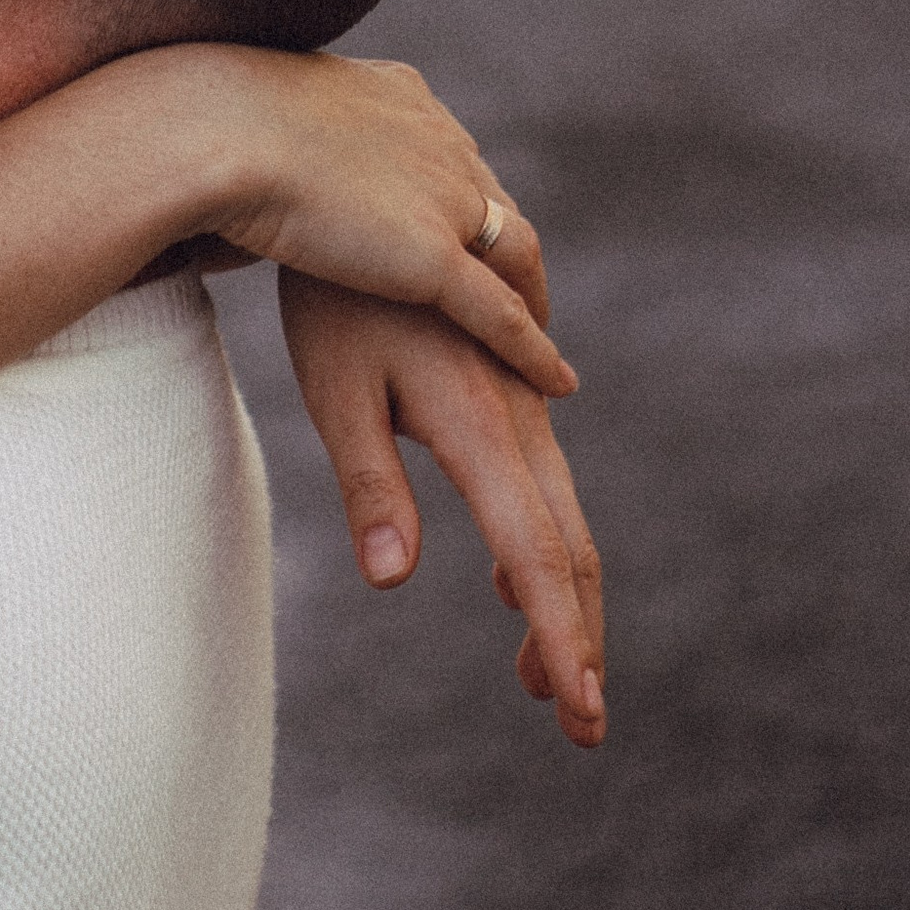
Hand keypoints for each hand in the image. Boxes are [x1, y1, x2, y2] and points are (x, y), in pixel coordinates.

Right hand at [196, 49, 571, 398]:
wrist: (219, 131)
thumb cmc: (212, 125)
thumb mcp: (264, 117)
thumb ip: (284, 138)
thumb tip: (258, 156)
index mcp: (401, 98)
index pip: (452, 154)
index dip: (462, 198)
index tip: (462, 231)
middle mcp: (438, 140)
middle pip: (493, 201)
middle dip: (502, 246)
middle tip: (514, 292)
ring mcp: (443, 197)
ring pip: (513, 255)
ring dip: (533, 300)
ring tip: (539, 341)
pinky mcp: (435, 256)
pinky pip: (501, 315)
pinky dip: (532, 350)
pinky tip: (556, 383)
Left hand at [280, 270, 605, 748]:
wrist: (345, 187)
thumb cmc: (329, 296)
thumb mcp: (336, 390)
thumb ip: (371, 484)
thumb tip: (395, 581)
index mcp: (480, 424)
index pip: (535, 555)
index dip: (561, 635)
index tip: (579, 713)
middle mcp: (517, 411)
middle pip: (566, 543)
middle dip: (575, 635)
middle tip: (577, 722)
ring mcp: (517, 392)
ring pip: (558, 510)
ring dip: (557, 595)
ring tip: (540, 676)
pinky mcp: (504, 377)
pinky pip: (538, 472)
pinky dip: (538, 540)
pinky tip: (506, 579)